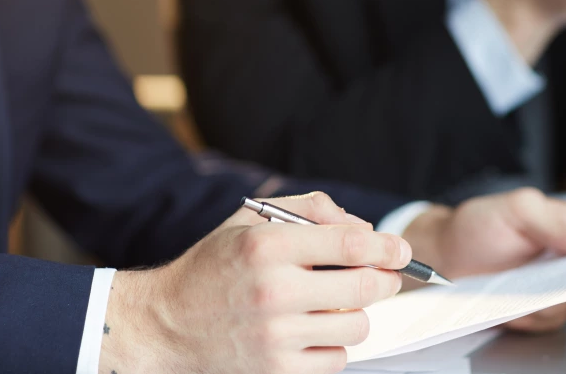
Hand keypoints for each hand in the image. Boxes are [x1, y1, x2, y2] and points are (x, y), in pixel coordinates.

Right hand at [99, 192, 410, 373]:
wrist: (165, 325)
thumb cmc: (212, 268)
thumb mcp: (248, 220)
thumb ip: (308, 208)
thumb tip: (361, 225)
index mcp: (267, 245)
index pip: (352, 244)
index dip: (387, 246)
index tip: (400, 250)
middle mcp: (273, 290)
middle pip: (365, 286)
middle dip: (387, 280)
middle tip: (387, 277)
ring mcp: (275, 336)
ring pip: (357, 326)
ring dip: (357, 314)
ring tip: (336, 305)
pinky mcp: (277, 371)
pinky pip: (336, 359)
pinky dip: (333, 345)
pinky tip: (313, 331)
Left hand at [402, 188, 565, 331]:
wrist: (446, 258)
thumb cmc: (477, 226)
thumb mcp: (516, 210)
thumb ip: (557, 221)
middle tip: (548, 278)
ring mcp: (557, 283)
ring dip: (545, 299)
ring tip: (516, 286)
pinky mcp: (541, 308)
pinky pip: (550, 318)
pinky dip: (529, 315)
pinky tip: (511, 303)